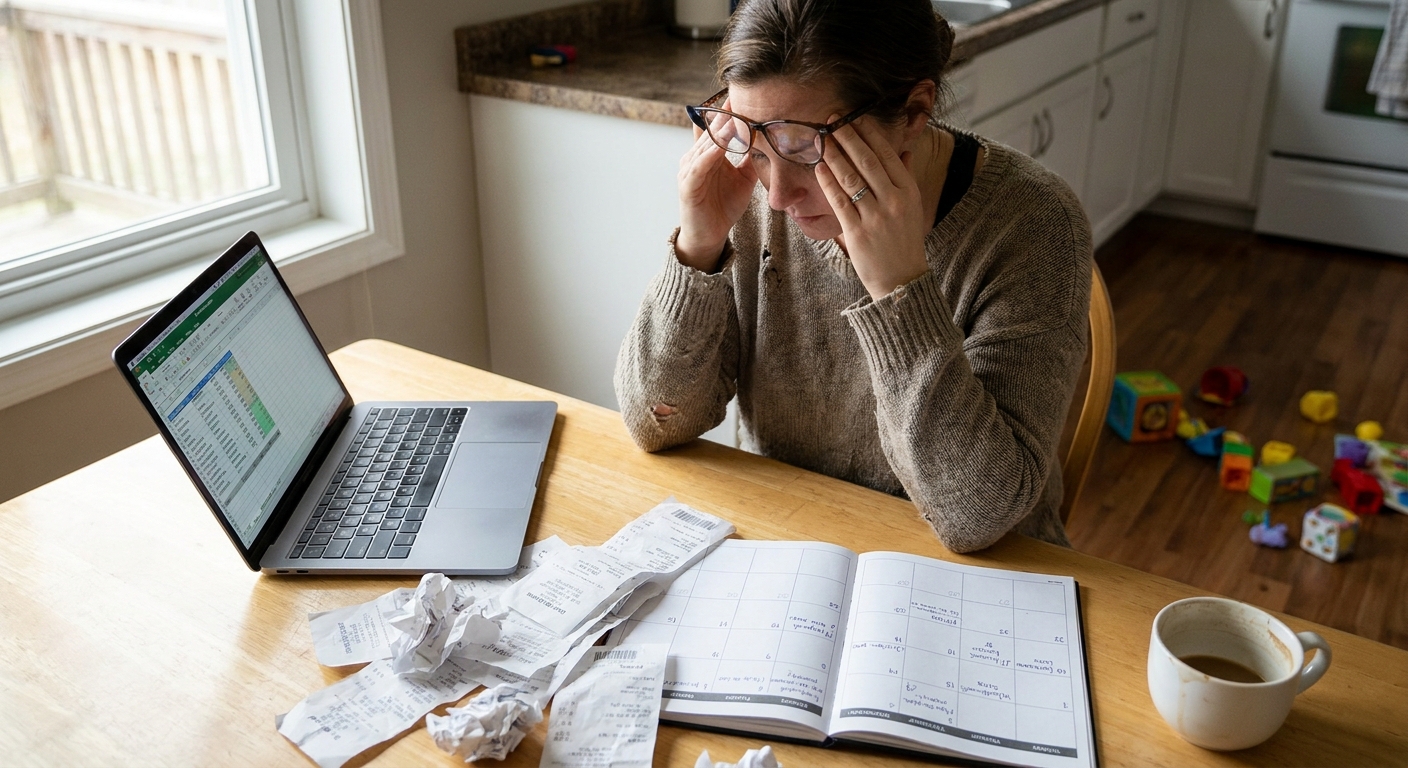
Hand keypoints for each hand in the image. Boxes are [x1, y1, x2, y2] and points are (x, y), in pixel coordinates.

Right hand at [676, 110, 757, 271]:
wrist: (709, 235)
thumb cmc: (723, 206)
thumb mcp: (744, 179)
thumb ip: (752, 160)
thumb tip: (768, 142)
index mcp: (708, 154)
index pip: (718, 127)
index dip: (730, 112)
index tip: (745, 96)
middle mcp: (695, 157)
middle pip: (711, 131)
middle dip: (726, 115)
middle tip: (740, 97)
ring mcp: (689, 170)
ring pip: (706, 145)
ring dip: (720, 131)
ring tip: (734, 117)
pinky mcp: (688, 185)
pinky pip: (699, 165)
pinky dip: (710, 154)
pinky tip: (720, 145)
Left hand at [815, 117, 930, 300]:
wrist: (902, 280)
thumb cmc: (905, 241)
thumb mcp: (913, 208)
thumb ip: (907, 177)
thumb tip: (904, 150)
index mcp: (909, 192)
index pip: (888, 155)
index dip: (870, 134)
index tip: (855, 117)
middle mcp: (894, 201)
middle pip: (868, 161)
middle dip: (849, 137)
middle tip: (833, 119)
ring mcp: (875, 217)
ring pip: (851, 178)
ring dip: (835, 155)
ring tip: (822, 138)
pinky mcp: (857, 232)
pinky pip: (839, 201)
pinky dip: (829, 182)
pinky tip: (820, 168)